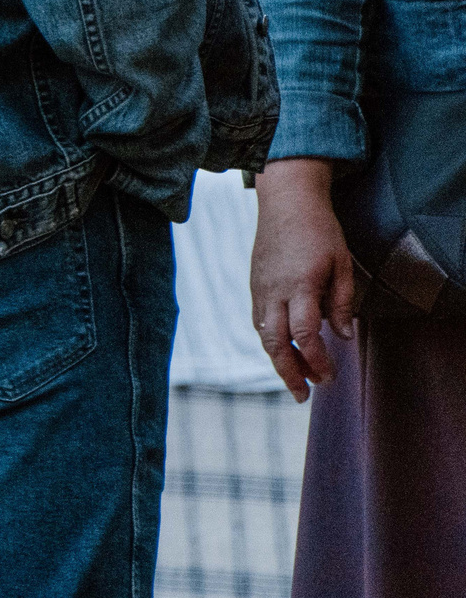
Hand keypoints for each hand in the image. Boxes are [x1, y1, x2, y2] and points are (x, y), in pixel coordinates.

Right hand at [252, 159, 358, 401]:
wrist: (285, 203)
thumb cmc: (319, 231)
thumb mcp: (342, 265)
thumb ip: (342, 302)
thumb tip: (342, 336)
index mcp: (300, 286)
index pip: (305, 334)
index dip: (317, 360)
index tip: (329, 377)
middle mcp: (274, 292)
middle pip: (275, 342)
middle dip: (289, 372)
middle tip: (303, 395)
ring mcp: (259, 289)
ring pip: (263, 335)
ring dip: (279, 360)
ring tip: (297, 377)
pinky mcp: (254, 286)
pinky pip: (259, 321)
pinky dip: (271, 340)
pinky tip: (285, 347)